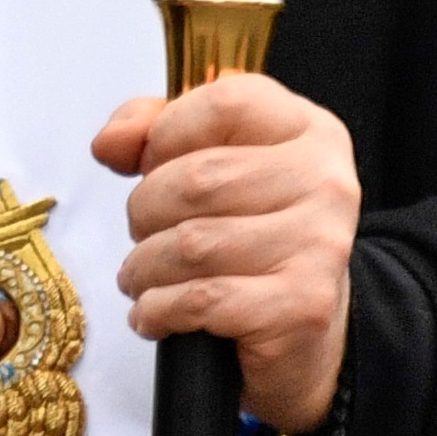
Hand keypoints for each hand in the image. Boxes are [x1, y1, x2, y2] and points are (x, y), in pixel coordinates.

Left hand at [92, 73, 361, 433]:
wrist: (301, 333)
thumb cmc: (248, 239)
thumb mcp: (212, 165)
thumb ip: (157, 132)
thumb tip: (110, 143)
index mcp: (308, 131)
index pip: (224, 102)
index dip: (166, 132)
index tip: (149, 166)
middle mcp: (326, 181)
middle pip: (196, 178)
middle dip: (144, 212)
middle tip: (143, 236)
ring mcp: (321, 244)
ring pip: (191, 244)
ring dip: (144, 268)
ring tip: (141, 278)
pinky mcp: (304, 304)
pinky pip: (202, 299)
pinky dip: (159, 309)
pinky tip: (155, 314)